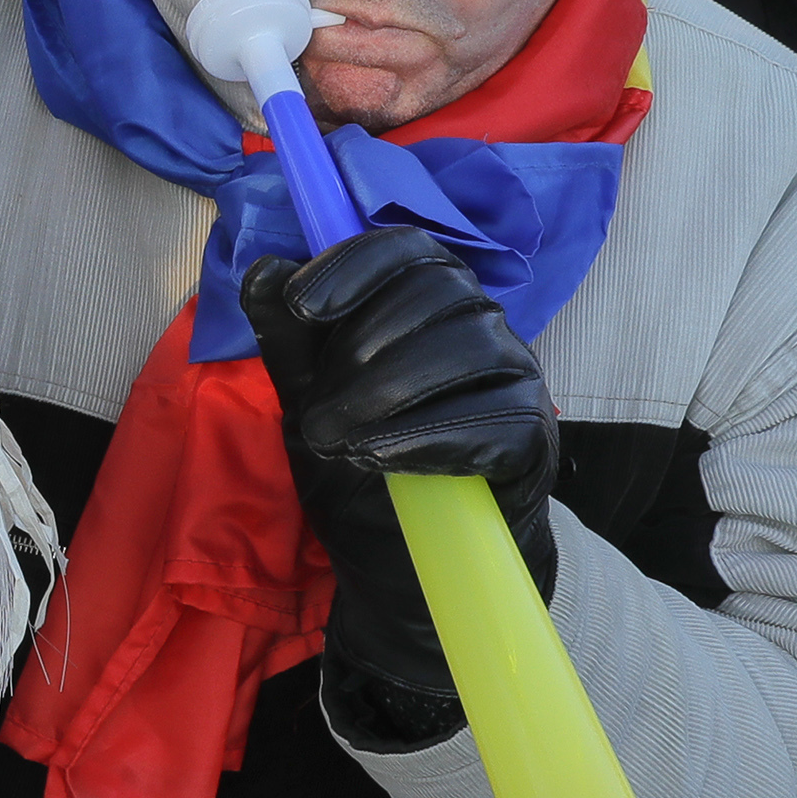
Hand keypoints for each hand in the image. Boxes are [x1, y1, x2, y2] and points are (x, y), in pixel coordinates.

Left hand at [240, 226, 560, 736]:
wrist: (397, 550)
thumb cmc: (358, 450)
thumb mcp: (306, 389)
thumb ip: (285, 333)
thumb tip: (262, 269)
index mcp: (427, 296)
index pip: (407, 247)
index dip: (353, 265)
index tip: (300, 306)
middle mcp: (481, 323)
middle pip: (437, 293)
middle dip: (360, 349)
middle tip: (314, 414)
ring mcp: (517, 378)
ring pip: (471, 349)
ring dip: (386, 394)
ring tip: (333, 441)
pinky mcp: (534, 438)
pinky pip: (496, 419)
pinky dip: (427, 437)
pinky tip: (378, 458)